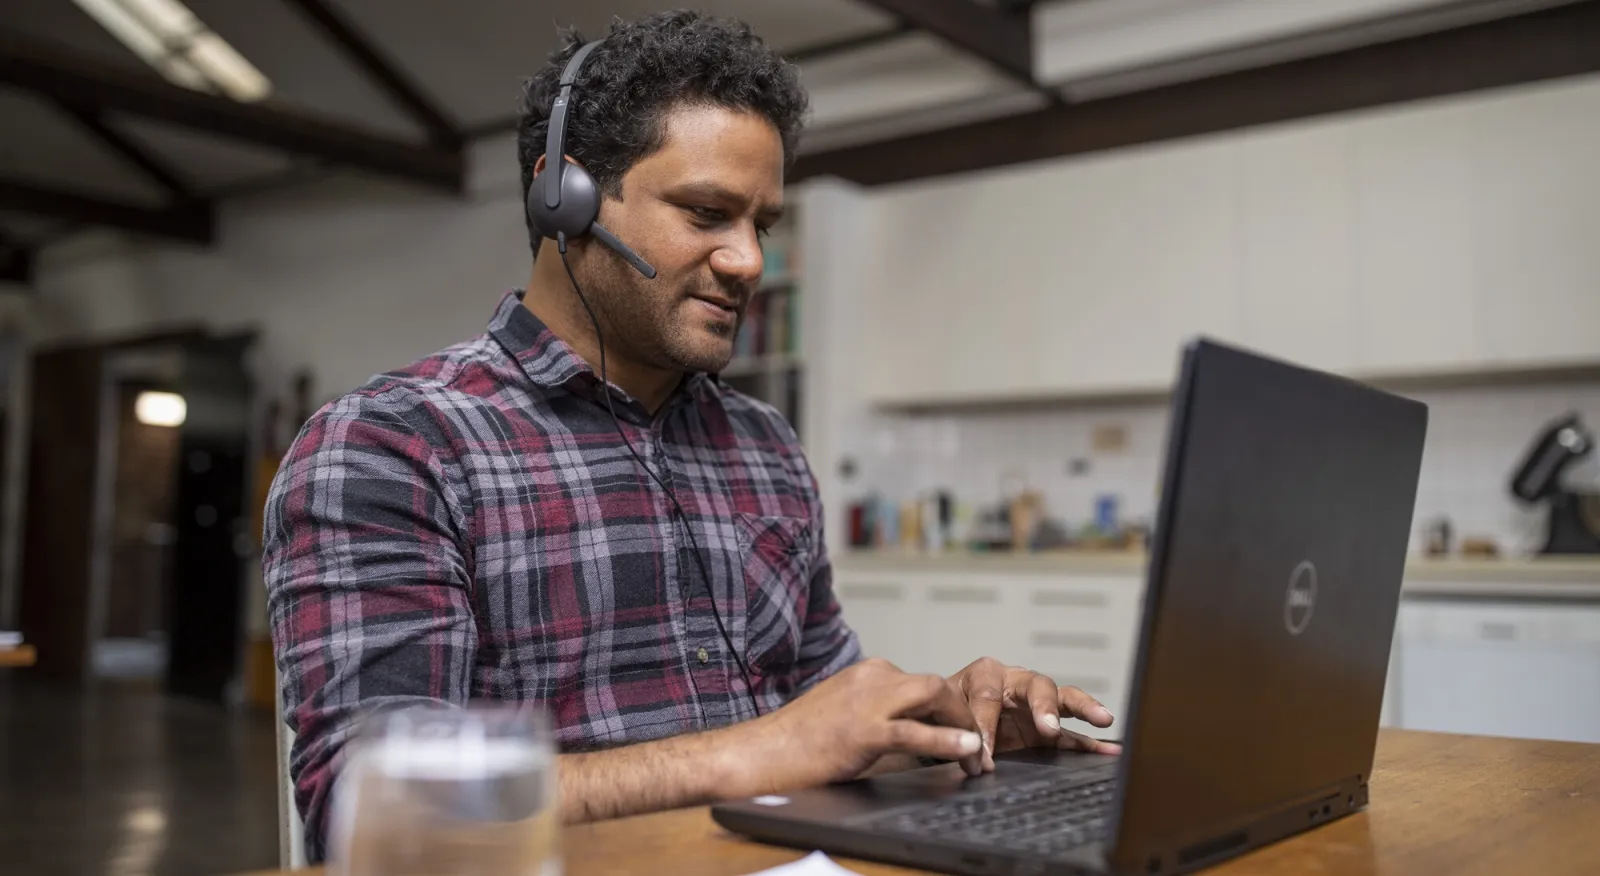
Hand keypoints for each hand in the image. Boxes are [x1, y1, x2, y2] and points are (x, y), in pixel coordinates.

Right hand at [722, 657, 987, 796]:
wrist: (759, 754)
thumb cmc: (796, 744)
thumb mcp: (844, 719)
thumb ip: (877, 718)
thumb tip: (913, 739)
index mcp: (866, 674)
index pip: (922, 684)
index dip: (949, 711)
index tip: (963, 738)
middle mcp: (871, 677)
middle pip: (935, 685)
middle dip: (963, 714)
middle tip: (979, 749)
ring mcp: (867, 700)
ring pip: (932, 694)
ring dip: (963, 723)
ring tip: (978, 755)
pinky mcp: (862, 729)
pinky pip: (914, 730)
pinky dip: (946, 739)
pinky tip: (966, 750)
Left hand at [948, 657, 1122, 768]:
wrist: (942, 724)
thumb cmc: (941, 714)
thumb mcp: (940, 717)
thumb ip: (956, 734)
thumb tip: (978, 762)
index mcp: (984, 674)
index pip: (988, 696)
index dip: (984, 726)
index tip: (981, 759)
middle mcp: (1015, 682)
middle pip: (1037, 685)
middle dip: (1043, 706)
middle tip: (1047, 728)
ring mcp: (1035, 704)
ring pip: (1063, 699)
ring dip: (1083, 709)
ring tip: (1103, 719)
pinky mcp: (1046, 728)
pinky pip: (1071, 733)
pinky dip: (1090, 742)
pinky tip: (1110, 750)